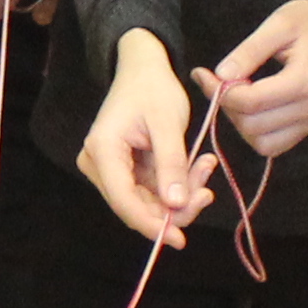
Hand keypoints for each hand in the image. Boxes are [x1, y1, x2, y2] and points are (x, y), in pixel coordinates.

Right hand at [78, 32, 216, 242]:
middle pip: (136, 206)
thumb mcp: (167, 124)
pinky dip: (178, 184)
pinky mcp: (126, 171)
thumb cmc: (153, 88)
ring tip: (206, 167)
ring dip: (182, 193)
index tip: (180, 239)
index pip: (124, 201)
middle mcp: (100, 165)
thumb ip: (171, 165)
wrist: (144, 68)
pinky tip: (198, 166)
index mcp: (103, 151)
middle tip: (207, 192)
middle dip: (175, 206)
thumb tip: (175, 205)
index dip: (152, 224)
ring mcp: (111, 170)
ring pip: (148, 202)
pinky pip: (153, 190)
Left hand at [198, 0, 307, 161]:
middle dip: (228, 106)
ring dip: (240, 123)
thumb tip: (221, 75)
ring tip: (235, 94)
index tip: (204, 74)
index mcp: (305, 80)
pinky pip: (275, 145)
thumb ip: (249, 51)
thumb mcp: (278, 24)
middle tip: (216, 82)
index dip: (220, 92)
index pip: (251, 102)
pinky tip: (250, 107)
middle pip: (253, 125)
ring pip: (262, 143)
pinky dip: (256, 132)